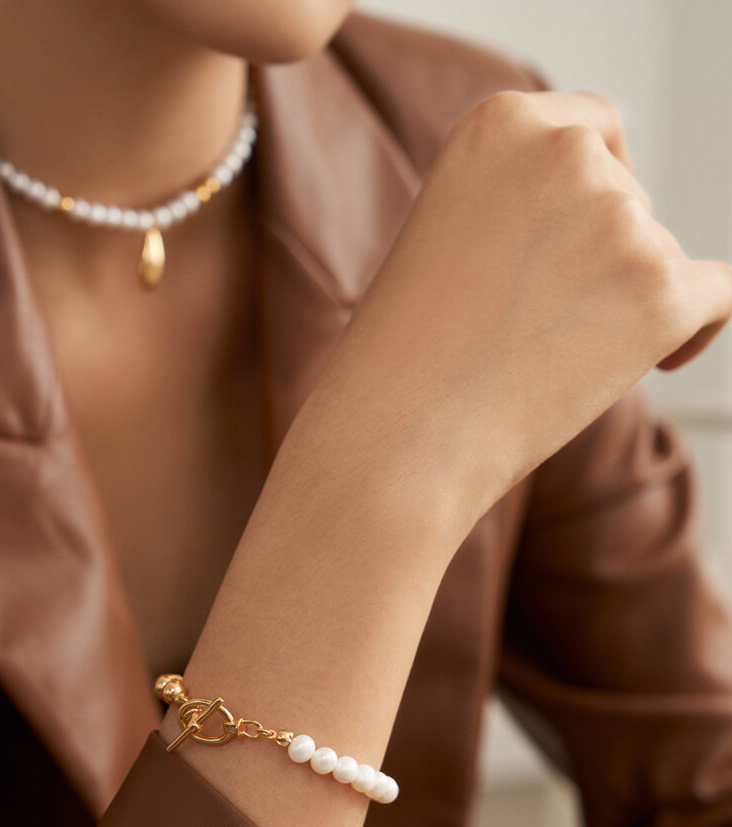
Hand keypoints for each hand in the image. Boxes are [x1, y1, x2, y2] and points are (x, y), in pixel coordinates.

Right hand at [306, 89, 731, 542]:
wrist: (398, 432)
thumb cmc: (408, 353)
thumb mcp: (449, 232)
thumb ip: (523, 201)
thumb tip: (616, 222)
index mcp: (502, 123)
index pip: (592, 132)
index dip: (592, 192)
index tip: (572, 244)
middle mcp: (566, 153)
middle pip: (629, 198)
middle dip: (603, 256)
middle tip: (542, 323)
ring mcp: (620, 219)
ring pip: (660, 257)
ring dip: (627, 302)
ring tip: (550, 359)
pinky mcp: (660, 289)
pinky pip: (716, 297)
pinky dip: (692, 330)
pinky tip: (654, 361)